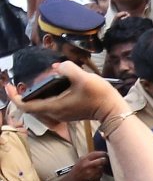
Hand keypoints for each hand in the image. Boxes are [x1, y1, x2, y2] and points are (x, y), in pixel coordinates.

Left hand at [5, 62, 130, 124]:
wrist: (114, 110)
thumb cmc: (99, 96)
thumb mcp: (83, 77)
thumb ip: (68, 68)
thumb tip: (60, 66)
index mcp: (53, 106)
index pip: (25, 106)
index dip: (14, 96)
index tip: (10, 85)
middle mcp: (55, 113)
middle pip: (31, 107)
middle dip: (23, 95)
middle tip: (20, 83)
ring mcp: (63, 114)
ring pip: (40, 106)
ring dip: (35, 96)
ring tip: (36, 83)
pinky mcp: (69, 112)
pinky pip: (50, 105)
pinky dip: (45, 96)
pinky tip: (52, 85)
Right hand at [68, 151, 107, 180]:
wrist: (74, 178)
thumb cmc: (79, 168)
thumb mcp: (82, 159)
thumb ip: (90, 156)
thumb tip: (102, 153)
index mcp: (84, 159)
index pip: (95, 154)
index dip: (102, 153)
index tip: (105, 154)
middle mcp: (87, 165)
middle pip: (101, 161)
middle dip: (105, 160)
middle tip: (105, 160)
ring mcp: (90, 172)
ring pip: (102, 168)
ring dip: (102, 168)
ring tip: (97, 168)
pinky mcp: (93, 178)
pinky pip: (101, 174)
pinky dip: (100, 173)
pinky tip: (95, 173)